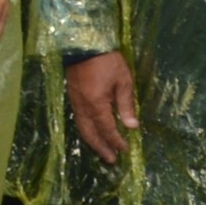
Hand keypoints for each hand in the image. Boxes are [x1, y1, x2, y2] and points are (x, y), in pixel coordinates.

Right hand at [69, 49, 137, 164]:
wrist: (83, 44)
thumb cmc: (107, 61)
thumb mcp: (123, 81)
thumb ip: (126, 105)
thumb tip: (132, 126)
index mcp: (97, 105)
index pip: (107, 130)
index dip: (116, 141)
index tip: (125, 150)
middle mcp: (83, 108)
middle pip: (91, 134)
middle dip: (102, 148)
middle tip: (111, 160)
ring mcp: (76, 103)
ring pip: (83, 129)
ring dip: (93, 142)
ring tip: (102, 151)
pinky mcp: (73, 97)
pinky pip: (79, 120)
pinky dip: (86, 130)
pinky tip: (92, 132)